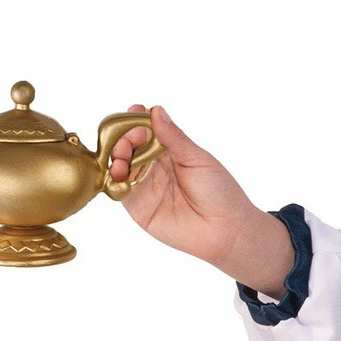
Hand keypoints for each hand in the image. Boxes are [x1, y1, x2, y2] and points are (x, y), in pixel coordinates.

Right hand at [107, 105, 294, 294]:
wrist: (226, 230)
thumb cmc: (219, 192)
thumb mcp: (197, 159)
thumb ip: (174, 138)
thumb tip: (155, 111)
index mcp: (168, 150)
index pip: (145, 129)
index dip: (137, 120)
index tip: (136, 111)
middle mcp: (153, 166)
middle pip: (128, 145)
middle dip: (125, 136)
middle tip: (133, 137)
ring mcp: (144, 186)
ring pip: (120, 166)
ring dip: (117, 156)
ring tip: (124, 155)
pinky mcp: (138, 207)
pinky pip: (119, 190)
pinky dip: (114, 179)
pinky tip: (120, 172)